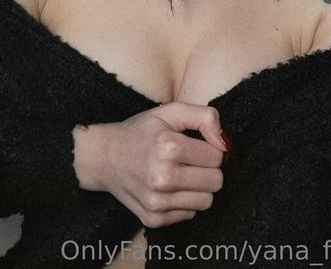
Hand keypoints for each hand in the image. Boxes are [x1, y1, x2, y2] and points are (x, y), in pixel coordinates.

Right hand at [74, 102, 228, 226]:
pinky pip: (190, 214)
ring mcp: (157, 202)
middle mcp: (162, 177)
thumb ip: (204, 116)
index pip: (217, 157)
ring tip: (180, 173)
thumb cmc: (141, 131)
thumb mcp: (170, 111)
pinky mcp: (154, 219)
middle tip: (189, 160)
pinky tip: (168, 187)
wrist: (104, 156)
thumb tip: (226, 143)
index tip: (194, 144)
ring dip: (198, 187)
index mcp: (168, 146)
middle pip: (216, 182)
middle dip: (207, 169)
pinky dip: (184, 200)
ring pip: (207, 201)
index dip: (209, 148)